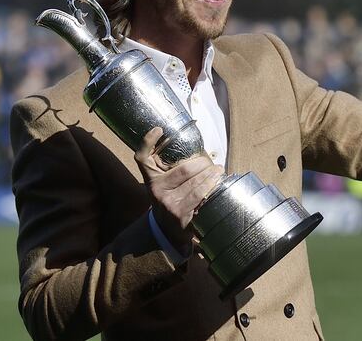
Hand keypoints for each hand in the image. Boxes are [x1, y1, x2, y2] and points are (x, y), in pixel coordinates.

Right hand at [134, 127, 224, 246]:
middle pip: (184, 169)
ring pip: (195, 182)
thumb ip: (172, 169)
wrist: (167, 232)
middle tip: (212, 163)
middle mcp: (157, 190)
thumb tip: (197, 149)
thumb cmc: (170, 200)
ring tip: (219, 170)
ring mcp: (168, 202)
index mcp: (151, 179)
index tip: (159, 129)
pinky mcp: (180, 214)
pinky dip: (211, 186)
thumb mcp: (164, 185)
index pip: (142, 157)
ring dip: (211, 174)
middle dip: (203, 163)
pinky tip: (217, 182)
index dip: (148, 141)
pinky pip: (200, 195)